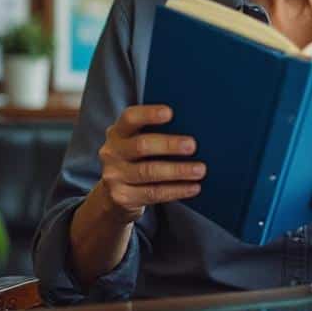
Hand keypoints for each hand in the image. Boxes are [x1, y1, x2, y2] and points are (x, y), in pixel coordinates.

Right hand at [93, 105, 205, 223]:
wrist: (114, 195)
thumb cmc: (138, 161)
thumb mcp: (138, 143)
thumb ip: (156, 134)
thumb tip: (196, 129)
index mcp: (118, 132)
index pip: (130, 118)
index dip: (149, 114)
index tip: (170, 113)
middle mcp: (111, 152)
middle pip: (141, 146)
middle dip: (169, 145)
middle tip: (193, 146)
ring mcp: (114, 175)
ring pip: (148, 172)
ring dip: (177, 171)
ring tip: (200, 170)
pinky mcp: (121, 197)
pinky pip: (153, 193)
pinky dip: (176, 190)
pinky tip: (194, 187)